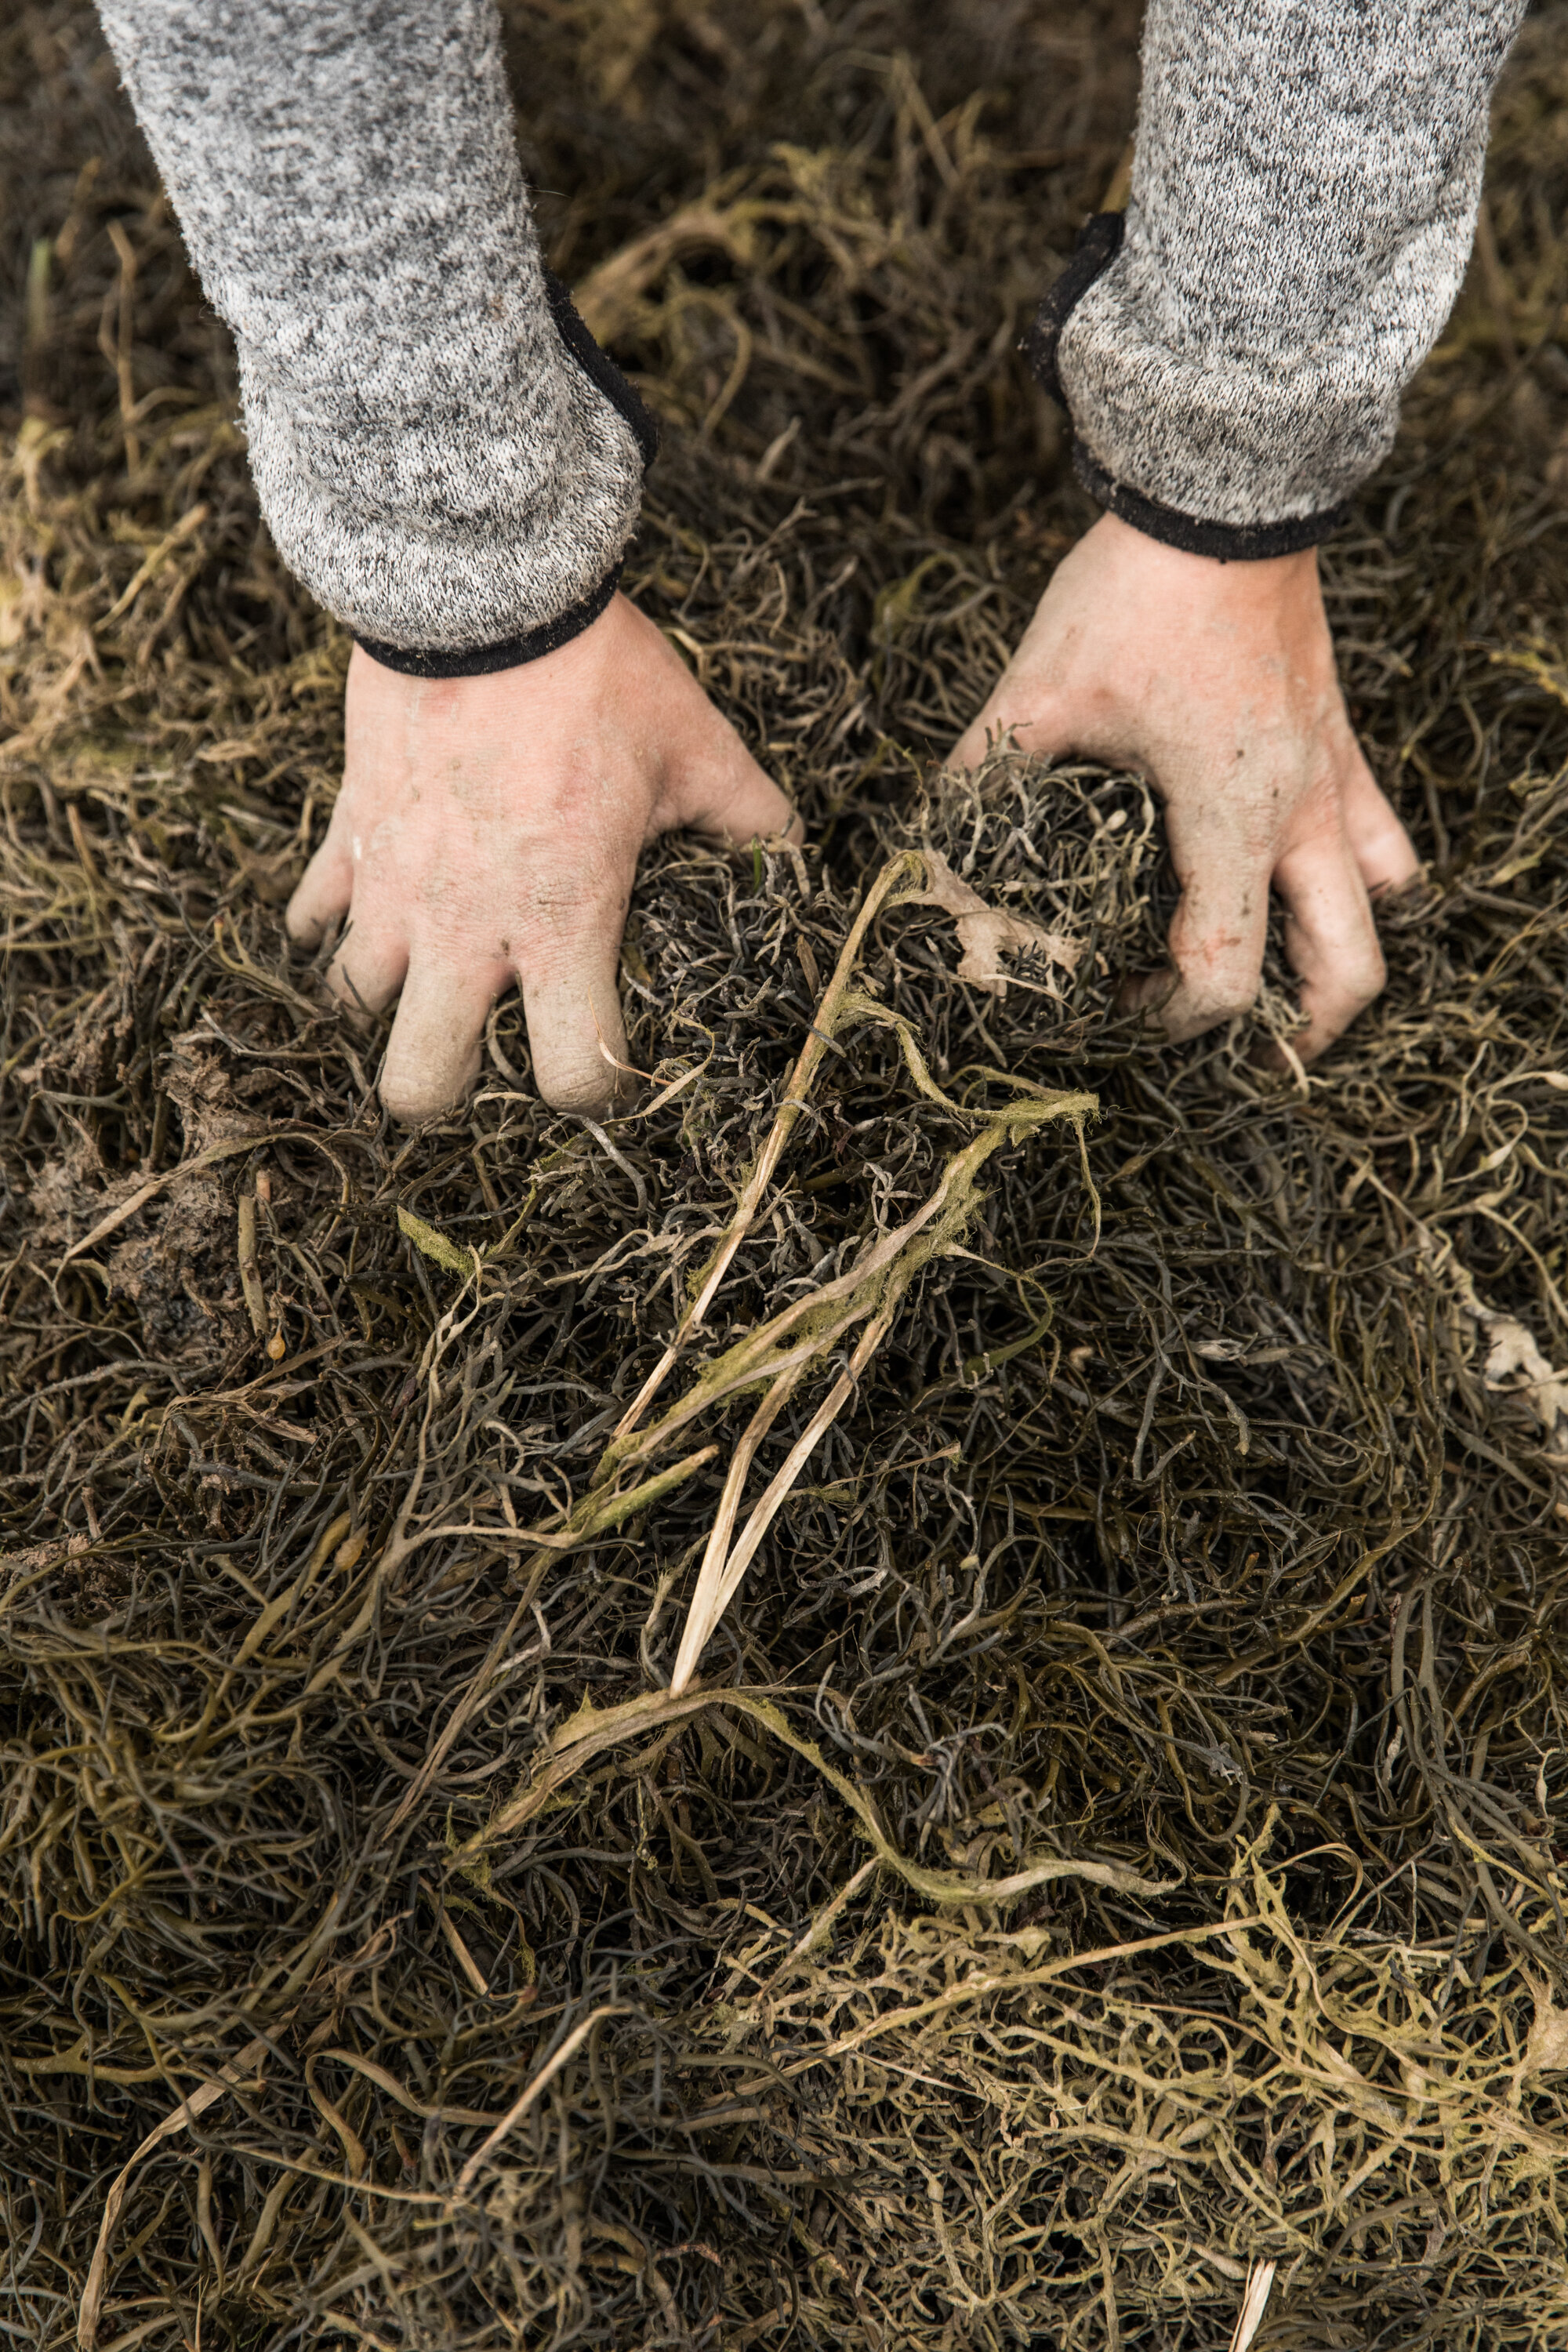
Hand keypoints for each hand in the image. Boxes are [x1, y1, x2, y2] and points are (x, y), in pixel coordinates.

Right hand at [287, 593, 797, 1119]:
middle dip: (448, 1091)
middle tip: (482, 1051)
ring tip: (428, 977)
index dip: (593, 1089)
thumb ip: (751, 822)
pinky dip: (330, 926)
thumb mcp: (700, 752)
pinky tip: (373, 911)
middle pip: (417, 1085)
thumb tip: (795, 861)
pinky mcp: (345, 835)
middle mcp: (462, 927)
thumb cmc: (600, 676)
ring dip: (387, 1004)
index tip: (603, 1059)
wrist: (484, 590)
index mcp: (563, 923)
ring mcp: (390, 886)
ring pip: (349, 1005)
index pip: (569, 1077)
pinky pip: (306, 917)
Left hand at [954, 512, 1419, 1058]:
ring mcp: (1337, 777)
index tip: (1110, 1000)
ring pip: (1380, 911)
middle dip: (1293, 1030)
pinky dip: (1353, 882)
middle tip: (1222, 1039)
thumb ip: (976, 788)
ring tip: (1272, 981)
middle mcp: (1304, 813)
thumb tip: (919, 870)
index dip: (1165, 1019)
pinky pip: (1381, 838)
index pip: (1223, 977)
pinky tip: (1292, 882)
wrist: (1223, 484)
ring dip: (1332, 961)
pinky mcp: (1341, 740)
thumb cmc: (1132, 590)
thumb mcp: (1034, 695)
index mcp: (1230, 817)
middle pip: (1345, 975)